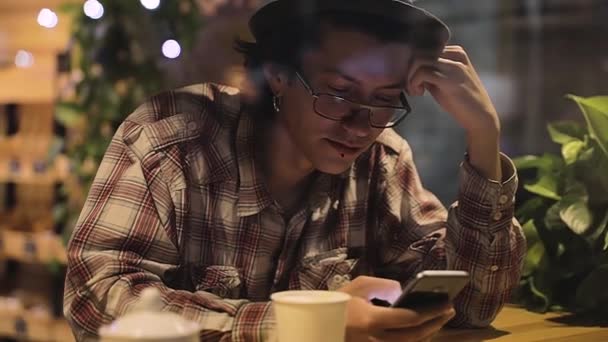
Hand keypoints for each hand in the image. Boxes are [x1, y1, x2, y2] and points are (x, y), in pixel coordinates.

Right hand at [339, 276, 454, 341]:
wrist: (319, 327)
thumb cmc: (338, 304)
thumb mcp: (357, 286)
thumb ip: (382, 285)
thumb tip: (402, 292)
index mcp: (371, 321)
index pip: (409, 318)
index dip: (430, 312)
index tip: (445, 303)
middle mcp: (376, 340)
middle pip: (415, 336)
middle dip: (435, 322)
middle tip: (449, 309)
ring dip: (428, 333)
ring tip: (440, 318)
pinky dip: (414, 340)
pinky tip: (423, 330)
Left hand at [408, 45, 501, 180]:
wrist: (480, 117)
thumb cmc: (460, 101)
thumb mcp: (442, 82)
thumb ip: (429, 72)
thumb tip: (409, 69)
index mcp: (455, 52)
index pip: (424, 49)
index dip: (414, 65)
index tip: (414, 81)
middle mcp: (456, 55)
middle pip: (420, 53)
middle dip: (410, 71)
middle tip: (413, 87)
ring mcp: (454, 65)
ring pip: (419, 60)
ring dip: (411, 77)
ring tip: (416, 91)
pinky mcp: (451, 79)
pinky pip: (422, 72)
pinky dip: (414, 83)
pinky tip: (420, 93)